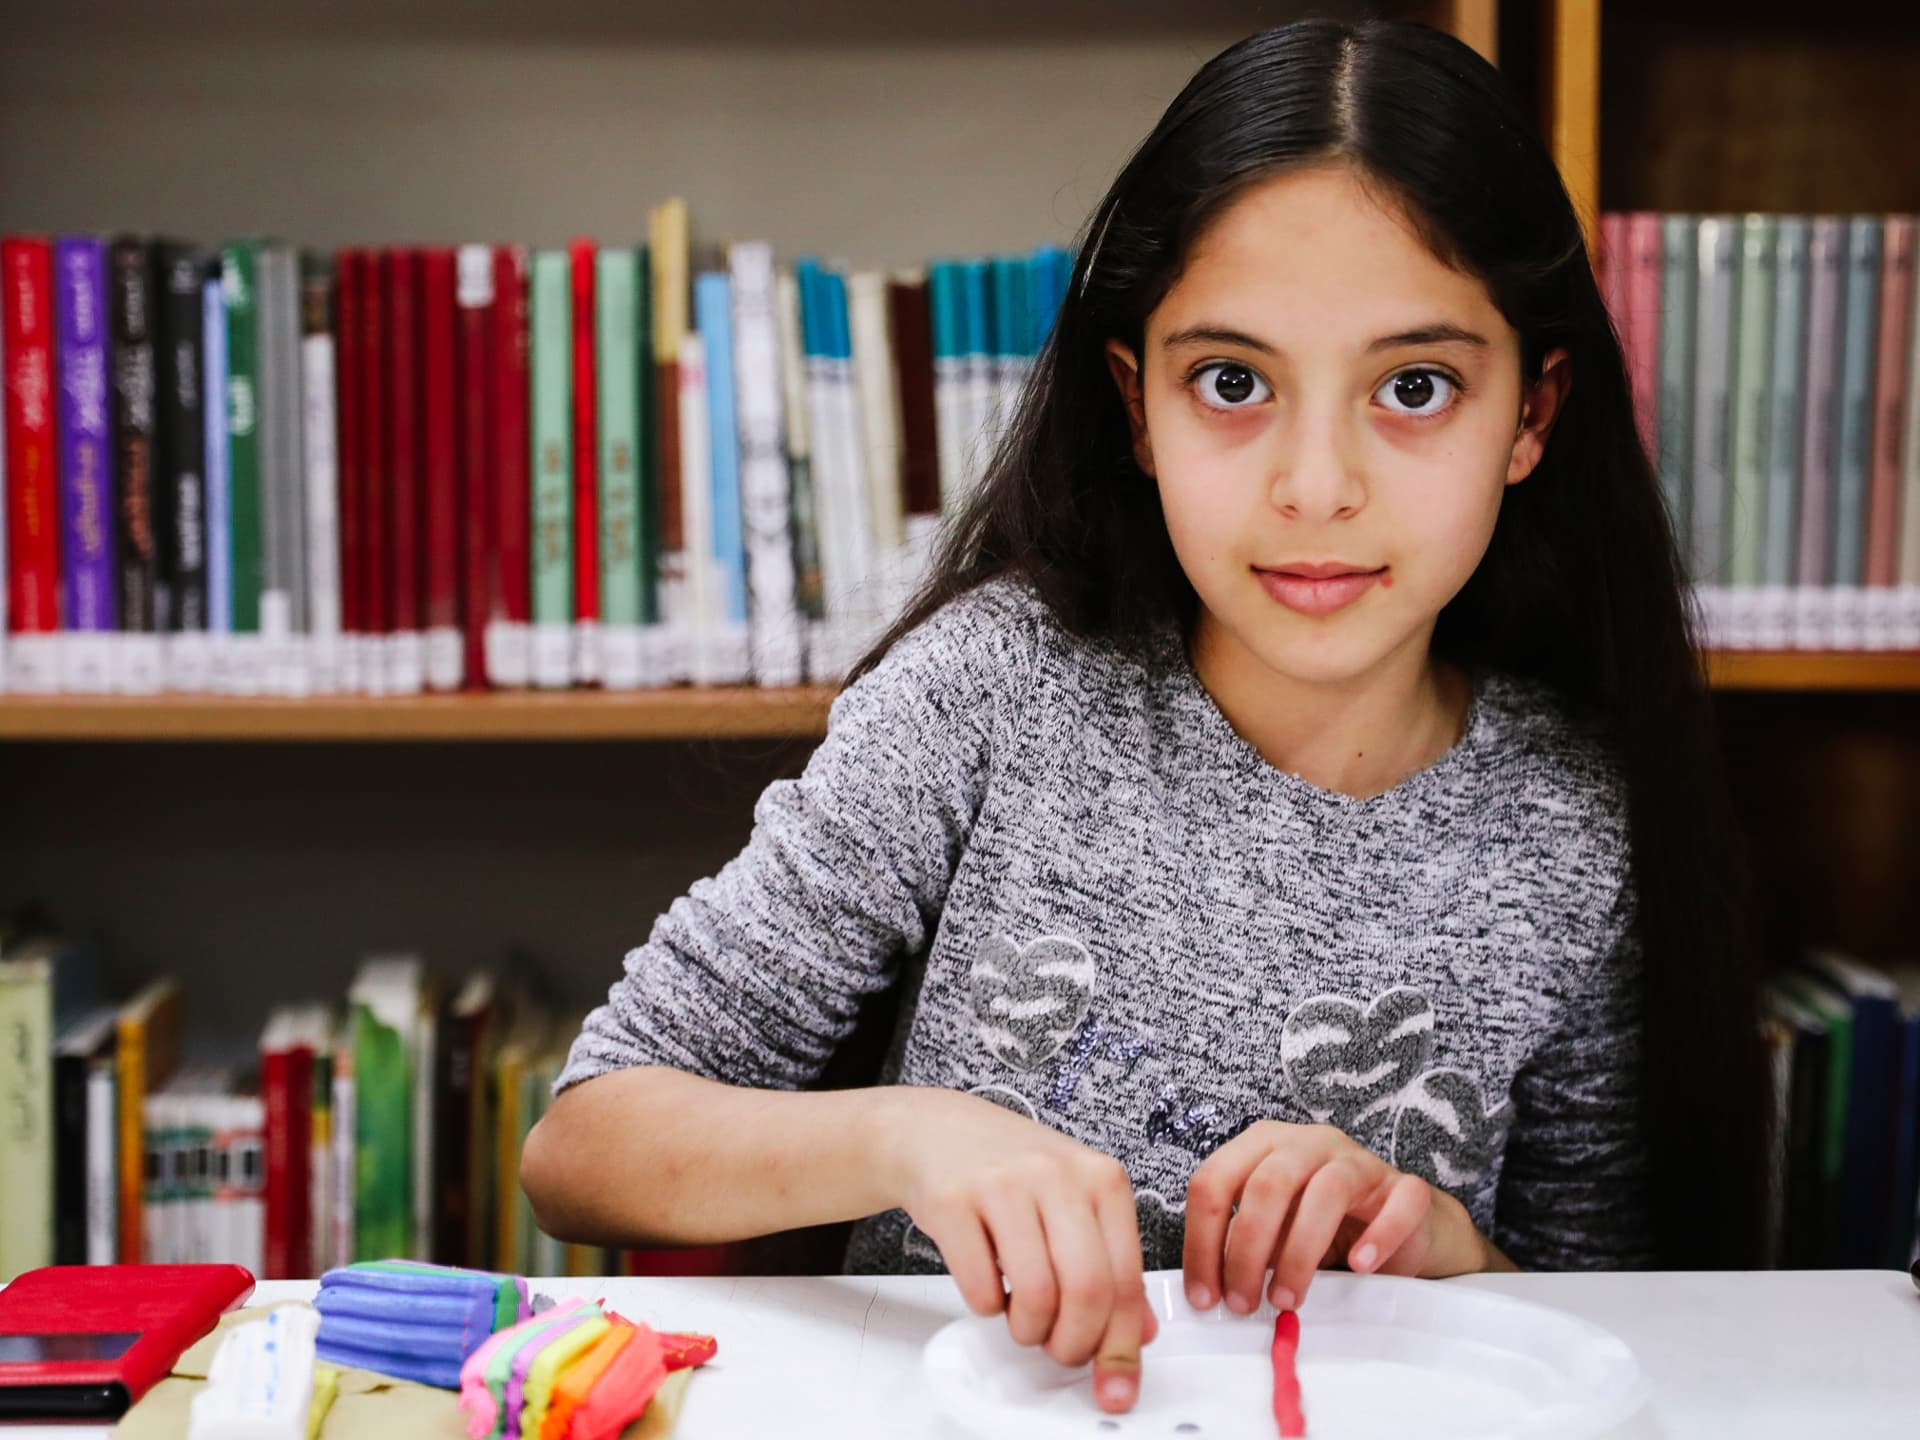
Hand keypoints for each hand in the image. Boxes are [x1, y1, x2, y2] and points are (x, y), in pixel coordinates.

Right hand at [880, 1087, 1158, 1412]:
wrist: (939, 1131)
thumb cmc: (1012, 1172)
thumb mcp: (1075, 1203)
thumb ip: (1111, 1263)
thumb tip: (1139, 1332)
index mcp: (1101, 1178)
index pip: (1126, 1278)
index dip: (1121, 1342)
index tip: (1115, 1381)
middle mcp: (1057, 1174)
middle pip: (1087, 1290)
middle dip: (1074, 1343)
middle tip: (1060, 1351)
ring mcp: (1004, 1183)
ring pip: (1036, 1294)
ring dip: (1029, 1330)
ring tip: (1022, 1319)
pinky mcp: (954, 1200)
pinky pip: (981, 1286)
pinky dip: (987, 1307)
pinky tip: (989, 1285)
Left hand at [1182, 1121, 1498, 1315]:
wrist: (1400, 1223)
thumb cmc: (1322, 1226)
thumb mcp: (1271, 1233)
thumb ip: (1241, 1248)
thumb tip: (1210, 1290)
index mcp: (1262, 1145)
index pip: (1215, 1180)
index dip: (1202, 1240)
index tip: (1203, 1296)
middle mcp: (1307, 1142)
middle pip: (1267, 1184)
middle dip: (1247, 1251)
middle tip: (1244, 1303)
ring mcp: (1359, 1160)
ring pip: (1326, 1192)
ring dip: (1300, 1253)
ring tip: (1288, 1298)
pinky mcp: (1405, 1188)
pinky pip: (1397, 1205)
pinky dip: (1377, 1237)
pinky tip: (1360, 1266)